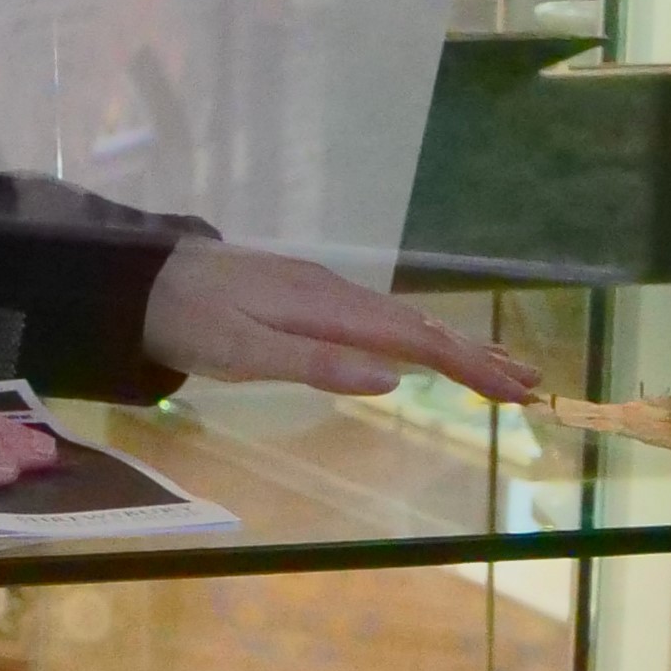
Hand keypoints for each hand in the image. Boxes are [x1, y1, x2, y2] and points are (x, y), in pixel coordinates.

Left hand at [139, 242, 538, 403]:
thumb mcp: (243, 353)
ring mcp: (324, 290)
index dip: (468, 366)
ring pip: (404, 319)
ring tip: (500, 366)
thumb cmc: (186, 321)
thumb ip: (316, 364)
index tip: (515, 390)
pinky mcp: (309, 294)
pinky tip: (427, 344)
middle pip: (421, 327)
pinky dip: (418, 333)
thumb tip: (392, 378)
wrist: (138, 279)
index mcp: (328, 308)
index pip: (415, 341)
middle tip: (531, 382)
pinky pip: (379, 315)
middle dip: (477, 355)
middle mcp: (336, 293)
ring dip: (454, 343)